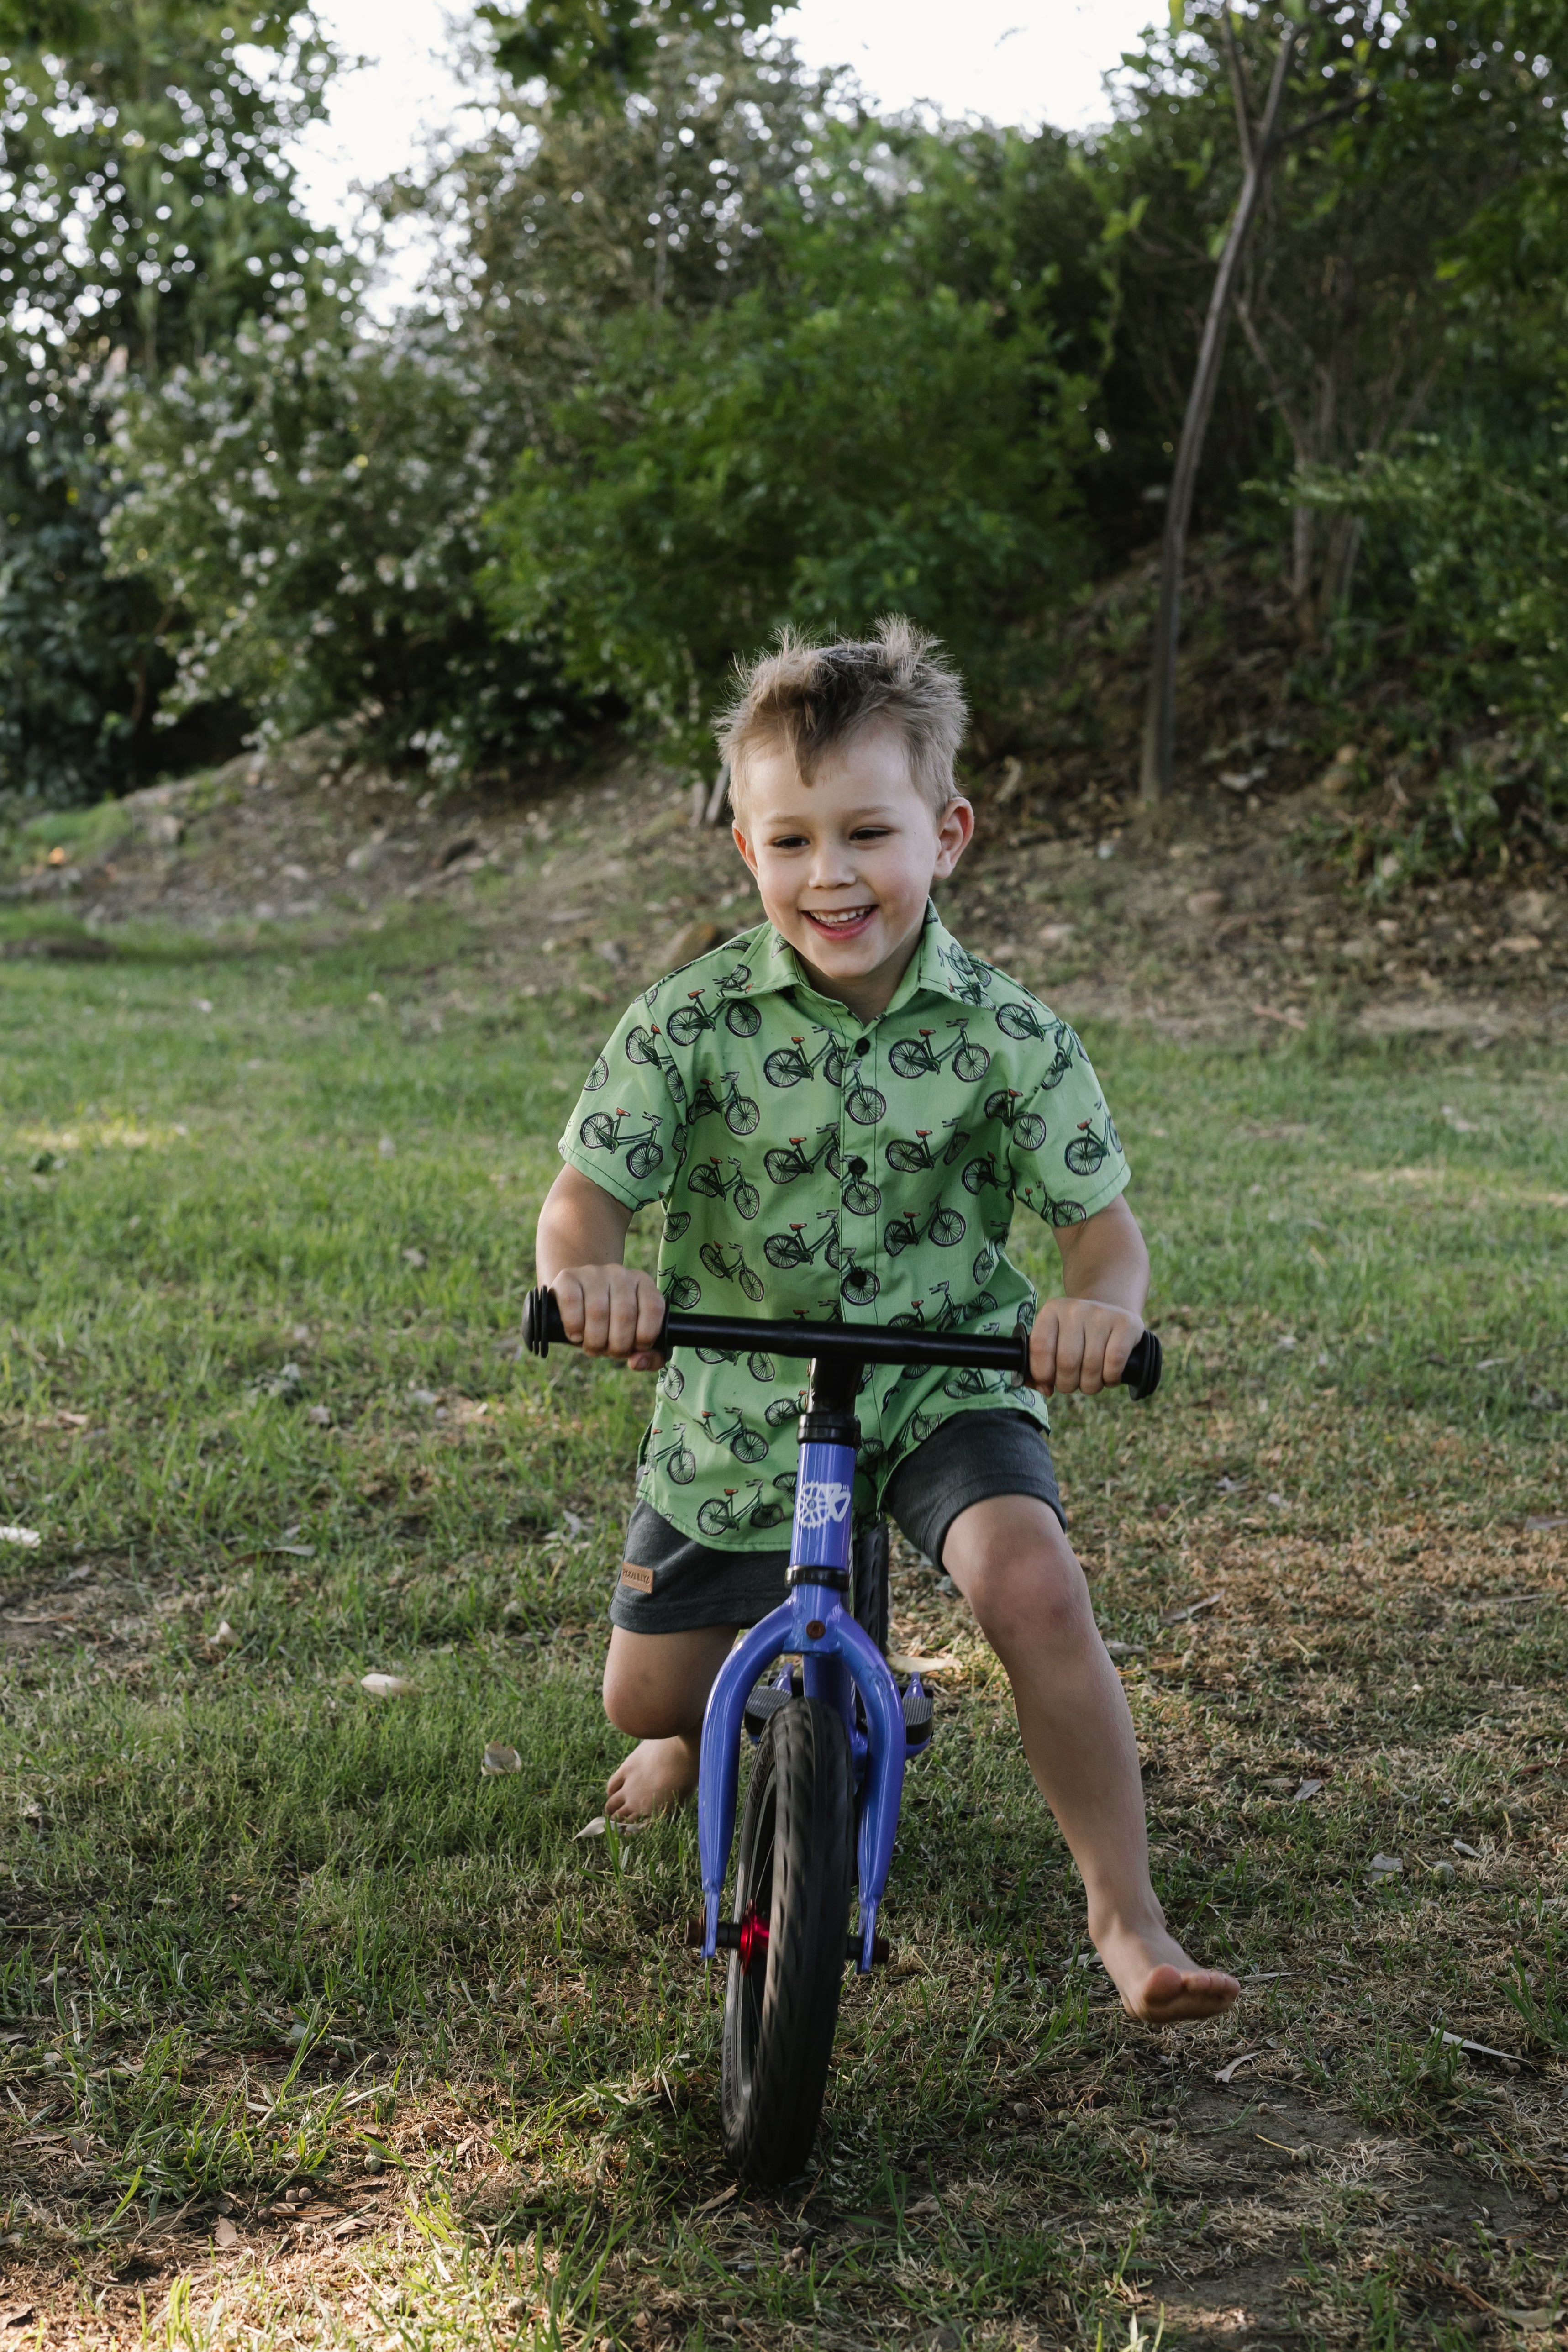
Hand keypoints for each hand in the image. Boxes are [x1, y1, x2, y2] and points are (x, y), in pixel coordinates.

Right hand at [553, 1265, 666, 1369]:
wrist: (576, 1299)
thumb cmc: (610, 1323)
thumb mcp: (633, 1337)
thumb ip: (650, 1356)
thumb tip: (637, 1362)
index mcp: (643, 1283)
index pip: (653, 1308)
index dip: (645, 1336)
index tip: (634, 1347)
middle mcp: (620, 1274)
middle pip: (625, 1315)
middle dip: (617, 1346)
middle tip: (608, 1351)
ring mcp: (593, 1273)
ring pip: (598, 1312)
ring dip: (595, 1342)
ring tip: (593, 1346)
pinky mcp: (568, 1277)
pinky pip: (572, 1302)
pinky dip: (574, 1326)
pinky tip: (576, 1335)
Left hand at [1028, 1297, 1142, 1396]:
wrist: (1111, 1313)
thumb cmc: (1077, 1335)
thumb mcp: (1055, 1340)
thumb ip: (1039, 1365)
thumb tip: (1043, 1389)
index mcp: (1052, 1311)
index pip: (1040, 1348)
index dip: (1043, 1374)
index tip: (1049, 1383)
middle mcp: (1075, 1309)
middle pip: (1067, 1362)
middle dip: (1068, 1384)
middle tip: (1072, 1383)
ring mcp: (1102, 1314)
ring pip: (1091, 1367)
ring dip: (1090, 1386)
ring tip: (1090, 1382)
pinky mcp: (1126, 1324)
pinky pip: (1114, 1363)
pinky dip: (1110, 1379)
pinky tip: (1109, 1377)